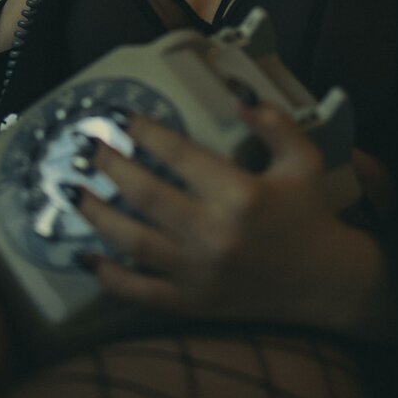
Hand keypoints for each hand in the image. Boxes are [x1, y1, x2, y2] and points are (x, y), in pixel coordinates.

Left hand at [75, 104, 391, 334]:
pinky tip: (83, 254)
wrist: (325, 282)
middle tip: (84, 146)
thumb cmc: (310, 213)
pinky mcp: (192, 302)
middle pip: (146, 195)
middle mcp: (215, 233)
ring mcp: (199, 273)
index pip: (180, 156)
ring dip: (96, 215)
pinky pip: (139, 291)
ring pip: (133, 242)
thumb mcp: (303, 159)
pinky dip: (108, 275)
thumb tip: (236, 94)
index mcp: (241, 194)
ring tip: (71, 191)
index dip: (146, 133)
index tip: (122, 117)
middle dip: (109, 167)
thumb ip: (272, 122)